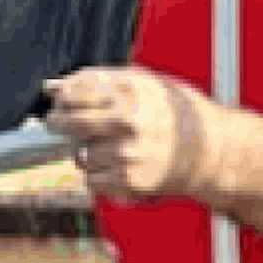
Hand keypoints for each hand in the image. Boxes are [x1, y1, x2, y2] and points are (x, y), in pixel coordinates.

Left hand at [46, 67, 218, 202]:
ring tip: (111, 148)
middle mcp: (128, 120)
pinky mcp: (129, 180)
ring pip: (79, 155)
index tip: (61, 102)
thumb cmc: (176, 112)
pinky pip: (91, 179)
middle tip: (61, 124)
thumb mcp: (145, 84)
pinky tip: (120, 166)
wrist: (211, 150)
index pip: (74, 92)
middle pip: (68, 123)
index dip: (62, 99)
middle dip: (59, 123)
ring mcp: (127, 152)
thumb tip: (51, 87)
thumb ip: (99, 82)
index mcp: (131, 90)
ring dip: (87, 153)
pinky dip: (99, 175)